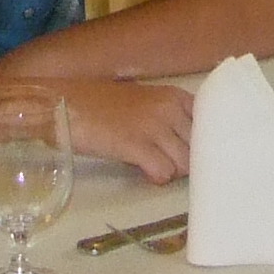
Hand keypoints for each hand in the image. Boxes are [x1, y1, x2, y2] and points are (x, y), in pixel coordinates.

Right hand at [54, 78, 193, 183]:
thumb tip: (186, 145)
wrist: (63, 104)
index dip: (203, 144)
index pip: (210, 125)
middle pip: (199, 148)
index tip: (196, 154)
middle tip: (171, 165)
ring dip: (172, 171)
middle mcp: (169, 109)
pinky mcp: (135, 146)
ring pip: (185, 163)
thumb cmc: (99, 104)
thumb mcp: (142, 102)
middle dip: (187, 161)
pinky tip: (144, 172)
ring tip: (155, 168)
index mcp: (174, 96)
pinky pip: (164, 172)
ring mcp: (153, 127)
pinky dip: (157, 178)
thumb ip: (167, 118)